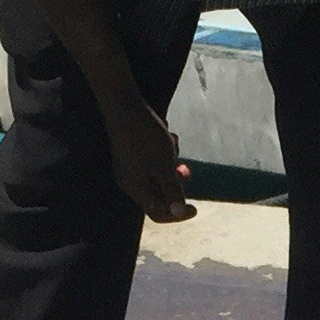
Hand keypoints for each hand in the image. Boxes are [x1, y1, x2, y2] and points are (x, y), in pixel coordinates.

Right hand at [106, 97, 194, 223]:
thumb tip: (179, 212)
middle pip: (159, 195)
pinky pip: (153, 161)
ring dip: (171, 163)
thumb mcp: (164, 165)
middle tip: (186, 168)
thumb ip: (172, 190)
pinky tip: (167, 134)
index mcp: (137, 188)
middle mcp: (131, 181)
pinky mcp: (132, 153)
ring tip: (173, 143)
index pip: (158, 214)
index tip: (196, 207)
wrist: (123, 104)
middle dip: (177, 183)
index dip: (178, 215)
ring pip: (158, 175)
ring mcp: (130, 167)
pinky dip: (164, 151)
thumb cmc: (144, 136)